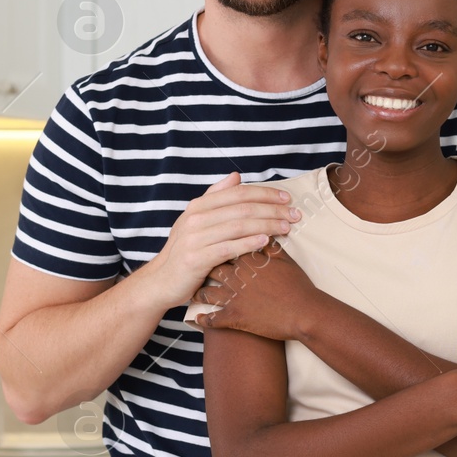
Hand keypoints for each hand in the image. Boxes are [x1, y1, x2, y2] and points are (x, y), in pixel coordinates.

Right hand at [141, 174, 300, 307]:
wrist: (161, 281)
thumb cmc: (185, 250)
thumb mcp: (196, 219)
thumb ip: (215, 197)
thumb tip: (236, 176)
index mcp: (198, 206)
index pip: (238, 193)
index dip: (265, 193)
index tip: (287, 198)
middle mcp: (196, 218)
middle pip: (242, 208)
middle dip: (272, 209)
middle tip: (295, 214)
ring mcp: (195, 238)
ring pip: (239, 226)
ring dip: (267, 224)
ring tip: (287, 227)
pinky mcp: (196, 259)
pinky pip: (228, 247)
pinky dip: (249, 242)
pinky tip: (265, 240)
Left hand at [194, 241, 319, 341]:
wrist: (304, 312)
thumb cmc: (298, 285)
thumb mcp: (285, 259)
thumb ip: (269, 244)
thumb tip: (262, 230)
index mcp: (247, 258)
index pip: (223, 246)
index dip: (215, 246)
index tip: (208, 246)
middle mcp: (236, 276)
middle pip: (210, 265)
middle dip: (202, 266)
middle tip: (196, 266)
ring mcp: (233, 297)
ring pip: (206, 292)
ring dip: (198, 292)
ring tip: (193, 292)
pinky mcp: (234, 317)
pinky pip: (212, 319)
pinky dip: (203, 319)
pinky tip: (197, 318)